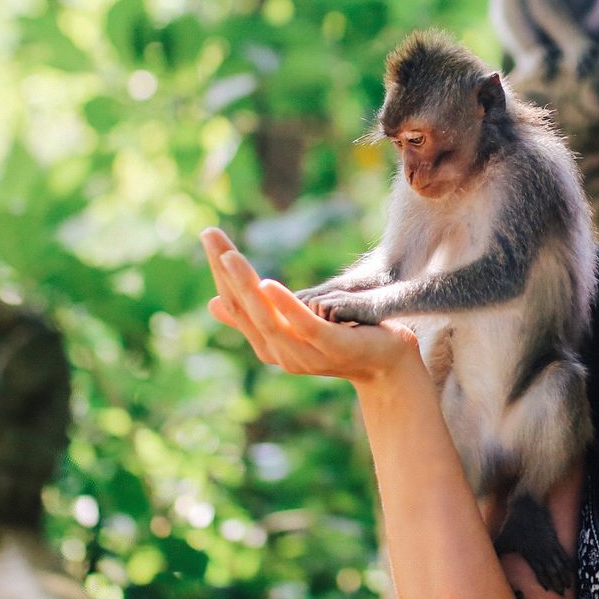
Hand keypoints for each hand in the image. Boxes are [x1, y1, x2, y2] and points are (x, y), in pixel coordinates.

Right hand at [202, 228, 421, 385]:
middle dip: (225, 271)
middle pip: (245, 309)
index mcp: (269, 345)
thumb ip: (258, 316)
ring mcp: (306, 354)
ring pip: (267, 319)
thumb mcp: (295, 323)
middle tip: (209, 234)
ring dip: (246, 285)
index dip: (220, 271)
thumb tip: (212, 304)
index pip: (235, 304)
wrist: (390, 364)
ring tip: (231, 256)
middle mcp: (280, 354)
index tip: (209, 235)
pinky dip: (284, 305)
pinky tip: (269, 283)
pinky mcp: (333, 348)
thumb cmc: (344, 339)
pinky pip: (304, 326)